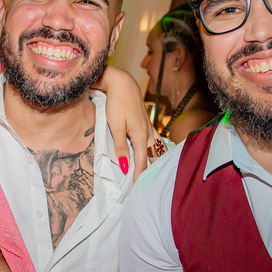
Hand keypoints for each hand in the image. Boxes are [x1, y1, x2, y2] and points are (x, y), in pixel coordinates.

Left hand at [97, 66, 157, 180]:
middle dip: (152, 171)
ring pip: (156, 148)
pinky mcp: (145, 122)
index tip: (137, 188)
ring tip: (156, 173)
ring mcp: (148, 127)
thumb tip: (125, 166)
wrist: (121, 83)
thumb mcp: (115, 127)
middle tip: (148, 185)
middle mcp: (147, 133)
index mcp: (140, 136)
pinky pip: (154, 140)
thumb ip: (121, 147)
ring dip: (155, 160)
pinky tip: (153, 152)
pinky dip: (154, 150)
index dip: (139, 176)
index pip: (142, 162)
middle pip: (153, 157)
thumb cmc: (116, 103)